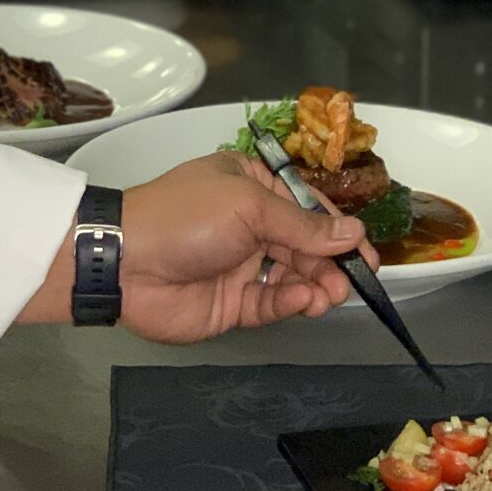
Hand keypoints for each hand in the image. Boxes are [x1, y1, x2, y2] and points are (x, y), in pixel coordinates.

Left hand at [19, 153, 376, 338]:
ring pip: (293, 278)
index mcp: (251, 187)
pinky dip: (291, 302)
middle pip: (305, 246)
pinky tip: (303, 301)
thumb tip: (354, 233)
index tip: (367, 253)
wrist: (124, 262)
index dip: (339, 230)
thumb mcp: (248, 207)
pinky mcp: (232, 304)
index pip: (307, 208)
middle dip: (331, 263)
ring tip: (329, 295)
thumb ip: (303, 226)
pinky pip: (271, 303)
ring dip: (316, 285)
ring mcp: (241, 265)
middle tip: (352, 281)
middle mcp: (249, 225)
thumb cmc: (185, 217)